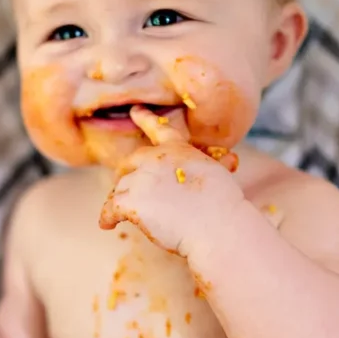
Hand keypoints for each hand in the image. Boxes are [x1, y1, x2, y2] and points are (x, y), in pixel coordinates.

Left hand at [98, 106, 244, 254]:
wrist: (217, 225)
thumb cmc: (224, 205)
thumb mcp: (220, 173)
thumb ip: (215, 164)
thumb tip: (231, 159)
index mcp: (178, 150)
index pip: (159, 129)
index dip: (145, 119)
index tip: (134, 111)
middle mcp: (156, 158)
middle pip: (130, 163)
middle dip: (125, 175)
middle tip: (123, 190)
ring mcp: (142, 178)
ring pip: (120, 187)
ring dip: (119, 199)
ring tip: (118, 215)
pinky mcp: (132, 201)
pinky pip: (110, 207)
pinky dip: (107, 217)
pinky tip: (108, 224)